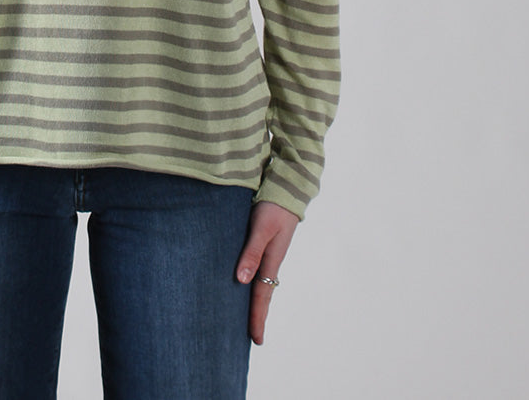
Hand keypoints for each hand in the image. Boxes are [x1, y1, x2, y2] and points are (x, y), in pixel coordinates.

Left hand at [235, 201, 298, 344]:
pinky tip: (244, 282)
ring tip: (245, 315)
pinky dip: (251, 280)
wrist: (286, 187)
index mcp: (271, 259)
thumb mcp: (262, 228)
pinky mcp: (264, 241)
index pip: (262, 295)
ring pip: (260, 281)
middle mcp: (271, 258)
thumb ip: (252, 252)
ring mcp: (269, 250)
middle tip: (252, 337)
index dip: (257, 317)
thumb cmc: (273, 206)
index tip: (256, 340)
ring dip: (254, 299)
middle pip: (263, 293)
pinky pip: (257, 267)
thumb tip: (242, 280)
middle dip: (257, 315)